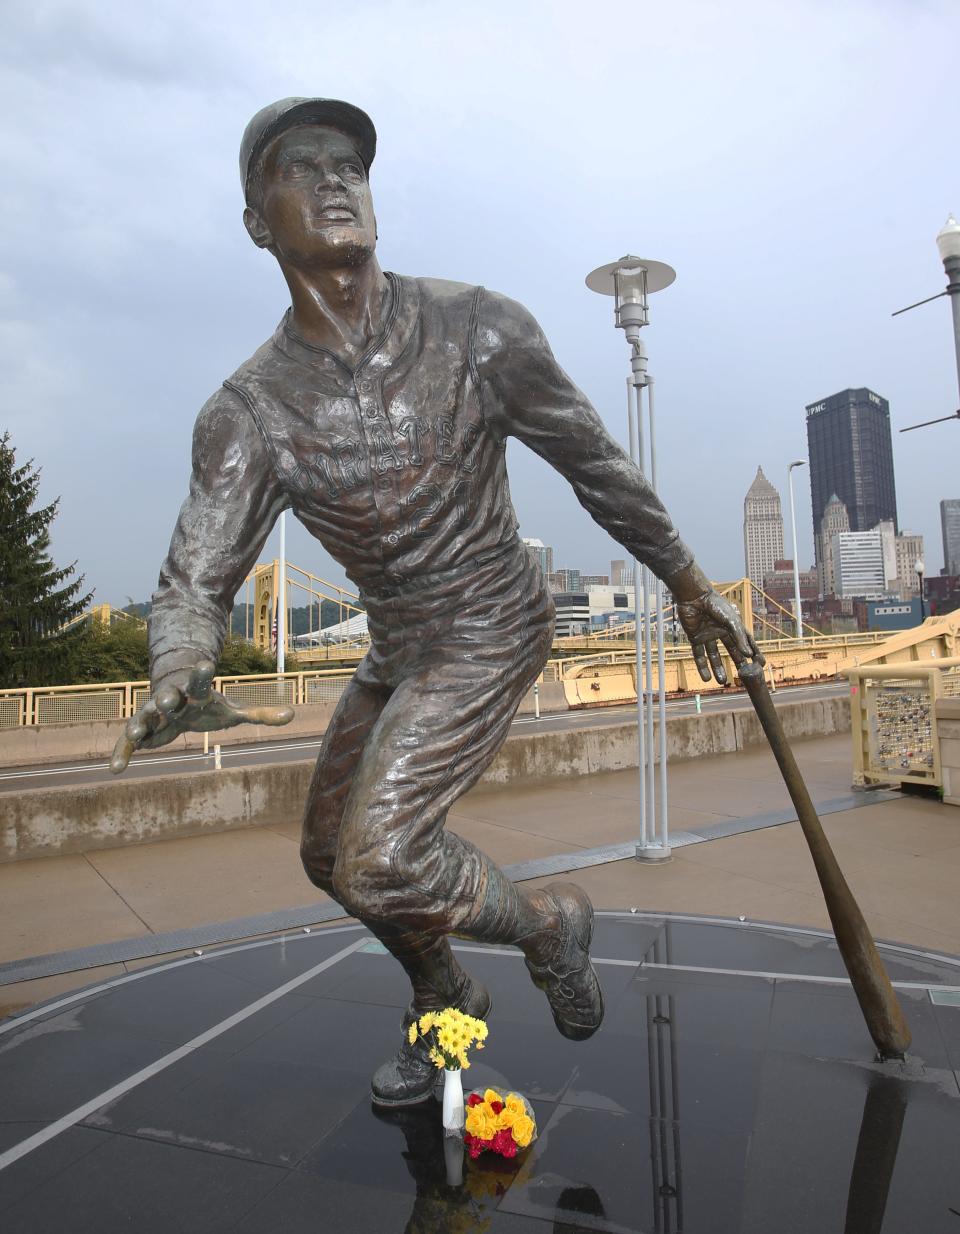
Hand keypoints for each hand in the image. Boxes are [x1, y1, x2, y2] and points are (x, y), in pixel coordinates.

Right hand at [110, 660, 293, 773]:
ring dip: (140, 723)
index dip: (202, 673)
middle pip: (168, 696)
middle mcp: (172, 698)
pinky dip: (122, 753)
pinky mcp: (142, 730)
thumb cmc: (207, 705)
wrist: (173, 698)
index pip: (200, 680)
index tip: (207, 663)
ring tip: (134, 731)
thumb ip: (260, 714)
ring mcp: (154, 713)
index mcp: (195, 693)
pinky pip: (129, 742)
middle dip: (167, 697)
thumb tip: (292, 716)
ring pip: (145, 716)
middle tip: (167, 699)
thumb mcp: (234, 711)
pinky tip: (114, 768)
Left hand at [676, 589, 762, 684]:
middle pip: (732, 651)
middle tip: (744, 676)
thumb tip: (748, 655)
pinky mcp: (695, 638)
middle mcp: (721, 632)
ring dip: (718, 669)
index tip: (761, 664)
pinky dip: (702, 667)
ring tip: (722, 681)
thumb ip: (739, 638)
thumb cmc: (715, 604)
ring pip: (714, 656)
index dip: (753, 652)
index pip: (746, 642)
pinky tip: (706, 678)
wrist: (694, 596)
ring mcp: (708, 636)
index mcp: (733, 626)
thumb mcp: (731, 621)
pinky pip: (699, 655)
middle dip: (738, 663)